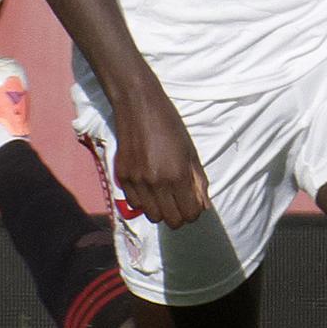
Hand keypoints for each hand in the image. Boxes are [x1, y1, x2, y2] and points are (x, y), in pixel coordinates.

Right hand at [108, 75, 211, 228]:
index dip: (194, 212)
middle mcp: (156, 183)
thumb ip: (198, 181)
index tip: (193, 204)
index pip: (189, 213)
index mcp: (177, 175)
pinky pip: (134, 203)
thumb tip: (204, 205)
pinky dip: (143, 201)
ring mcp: (137, 182)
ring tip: (164, 196)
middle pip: (171, 220)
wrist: (139, 107)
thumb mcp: (191, 152)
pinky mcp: (122, 177)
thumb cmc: (170, 126)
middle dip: (179, 215)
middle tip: (180, 203)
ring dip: (161, 210)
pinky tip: (148, 187)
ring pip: (152, 215)